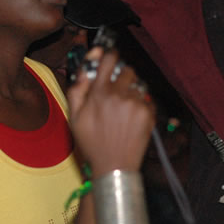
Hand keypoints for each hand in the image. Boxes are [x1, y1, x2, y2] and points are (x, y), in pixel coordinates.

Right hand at [67, 47, 154, 177]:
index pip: (109, 59)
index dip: (110, 56)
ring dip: (132, 91)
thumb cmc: (92, 143)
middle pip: (128, 70)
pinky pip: (148, 99)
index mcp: (99, 93)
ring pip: (139, 85)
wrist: (114, 166)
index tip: (110, 59)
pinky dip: (141, 105)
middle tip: (116, 91)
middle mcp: (120, 95)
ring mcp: (136, 104)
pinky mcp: (149, 114)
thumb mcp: (73, 117)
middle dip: (122, 77)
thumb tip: (85, 69)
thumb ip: (77, 89)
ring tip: (124, 109)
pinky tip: (132, 119)